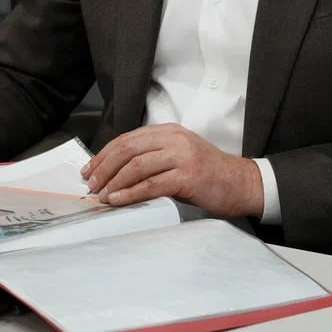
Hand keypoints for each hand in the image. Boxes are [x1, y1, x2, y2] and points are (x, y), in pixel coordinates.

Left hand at [80, 124, 262, 218]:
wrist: (242, 183)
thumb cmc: (208, 174)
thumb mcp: (179, 156)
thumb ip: (153, 157)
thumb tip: (116, 172)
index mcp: (169, 131)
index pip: (128, 139)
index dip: (105, 154)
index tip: (90, 169)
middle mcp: (174, 139)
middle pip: (128, 149)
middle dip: (104, 167)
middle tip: (90, 184)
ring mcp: (181, 156)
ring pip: (137, 166)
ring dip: (114, 181)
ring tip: (101, 195)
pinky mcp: (187, 176)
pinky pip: (151, 184)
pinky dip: (130, 193)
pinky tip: (118, 200)